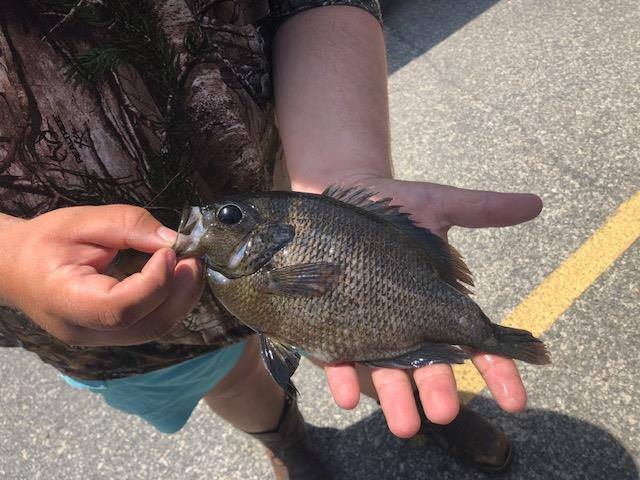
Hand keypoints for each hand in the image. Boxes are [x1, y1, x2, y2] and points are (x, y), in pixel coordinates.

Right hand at [0, 205, 202, 345]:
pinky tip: (175, 275)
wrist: (14, 268)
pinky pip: (150, 322)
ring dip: (182, 296)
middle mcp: (85, 330)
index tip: (170, 250)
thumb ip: (127, 225)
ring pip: (155, 328)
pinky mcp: (112, 334)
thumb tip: (172, 239)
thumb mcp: (81, 221)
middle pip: (148, 325)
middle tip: (195, 256)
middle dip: (182, 291)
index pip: (120, 309)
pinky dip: (170, 300)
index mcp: (66, 302)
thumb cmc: (43, 242)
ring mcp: (100, 338)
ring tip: (189, 263)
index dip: (155, 282)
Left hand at [294, 177, 542, 437]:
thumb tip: (535, 203)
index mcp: (438, 303)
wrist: (341, 197)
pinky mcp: (332, 327)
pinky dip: (343, 378)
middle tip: (446, 410)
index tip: (516, 400)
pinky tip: (346, 394)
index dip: (498, 372)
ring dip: (395, 398)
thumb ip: (483, 210)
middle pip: (429, 366)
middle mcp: (408, 324)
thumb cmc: (393, 206)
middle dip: (439, 389)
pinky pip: (337, 358)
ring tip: (405, 424)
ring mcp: (370, 330)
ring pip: (387, 372)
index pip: (475, 344)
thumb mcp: (439, 205)